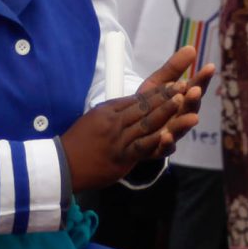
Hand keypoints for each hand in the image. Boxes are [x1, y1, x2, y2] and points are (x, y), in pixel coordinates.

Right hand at [59, 47, 211, 191]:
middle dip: (165, 96)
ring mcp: (118, 139)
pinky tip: (169, 134)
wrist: (63, 164)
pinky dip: (156, 140)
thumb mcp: (94, 119)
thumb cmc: (77, 142)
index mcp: (108, 110)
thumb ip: (113, 112)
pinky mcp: (120, 157)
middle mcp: (114, 121)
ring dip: (164, 111)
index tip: (175, 84)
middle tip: (184, 85)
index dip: (158, 92)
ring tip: (181, 101)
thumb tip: (132, 105)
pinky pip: (141, 146)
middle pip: (144, 106)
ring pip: (145, 122)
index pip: (137, 98)